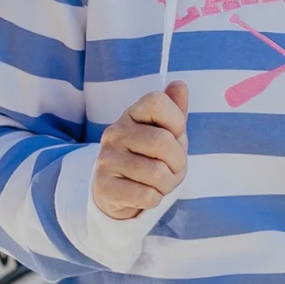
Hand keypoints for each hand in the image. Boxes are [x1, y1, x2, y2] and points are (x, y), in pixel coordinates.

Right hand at [92, 81, 188, 220]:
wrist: (119, 191)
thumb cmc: (149, 156)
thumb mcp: (166, 131)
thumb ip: (174, 109)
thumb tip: (179, 84)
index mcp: (132, 114)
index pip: (157, 102)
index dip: (176, 121)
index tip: (175, 135)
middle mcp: (115, 133)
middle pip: (162, 141)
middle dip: (178, 161)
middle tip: (174, 168)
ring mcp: (107, 159)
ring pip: (157, 173)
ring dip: (168, 183)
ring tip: (161, 182)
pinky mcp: (105, 187)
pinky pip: (147, 195)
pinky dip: (156, 199)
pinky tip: (147, 194)